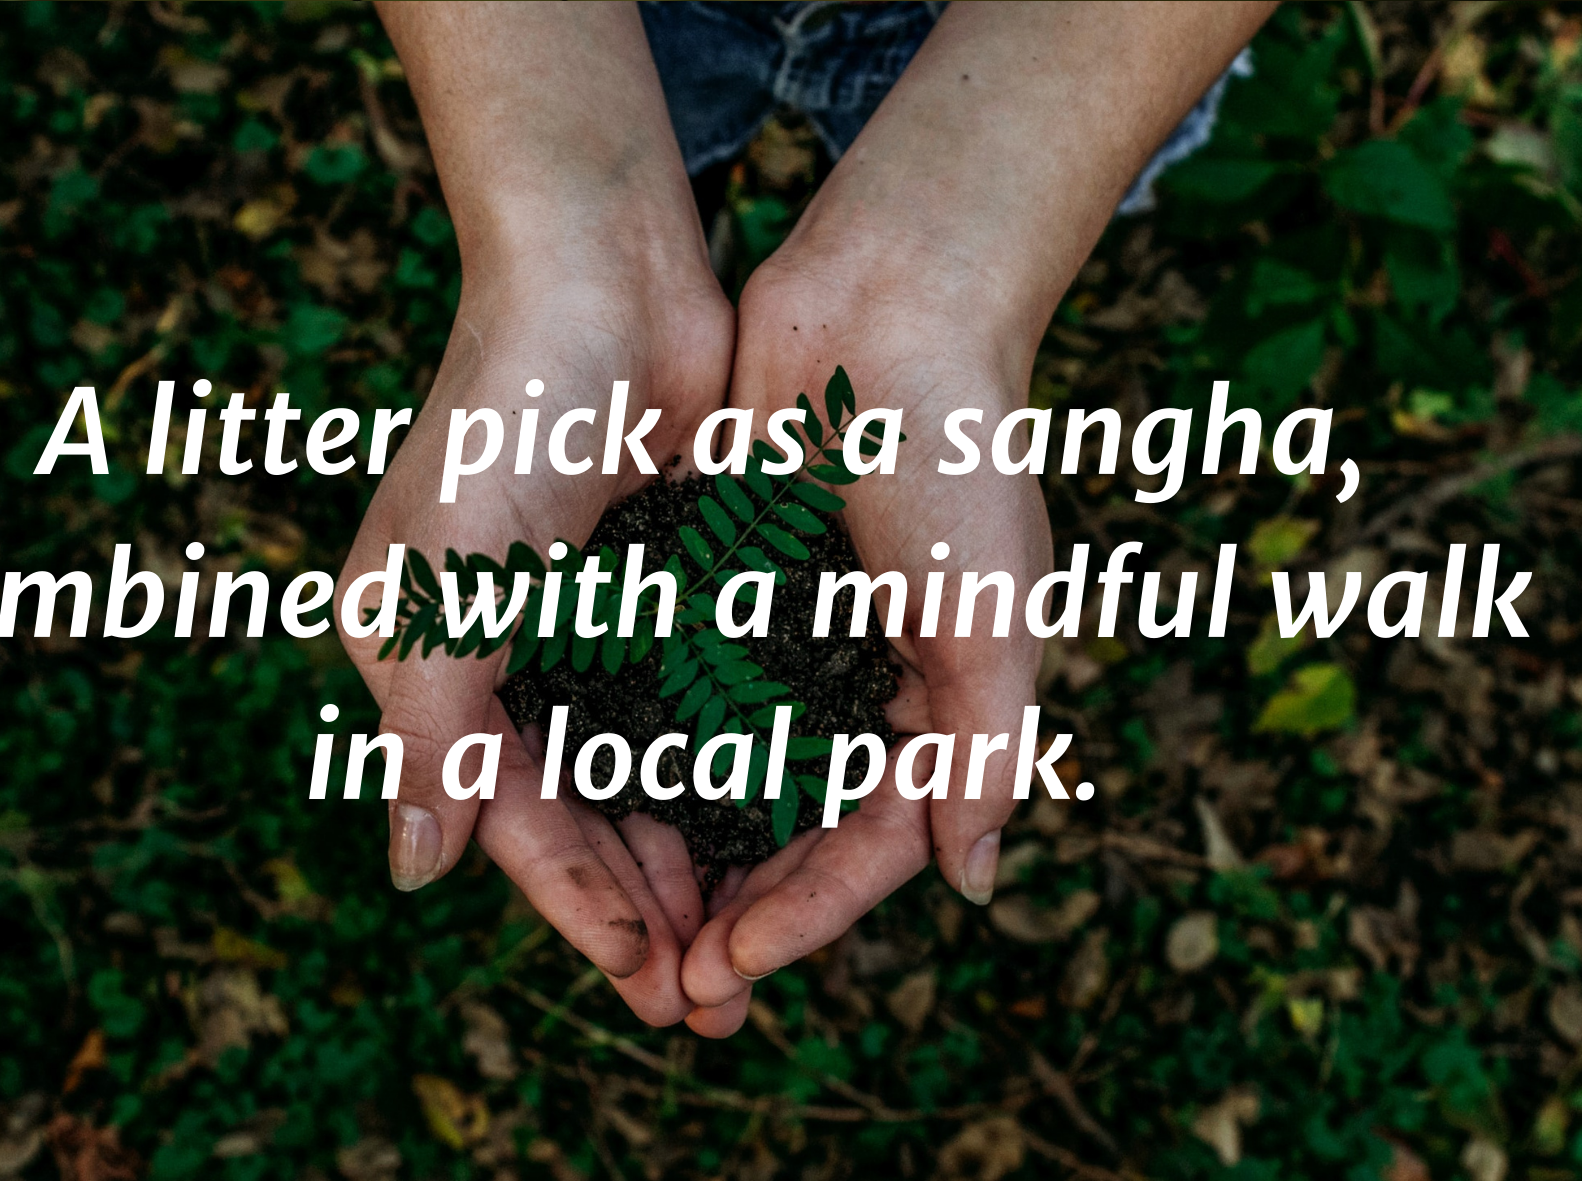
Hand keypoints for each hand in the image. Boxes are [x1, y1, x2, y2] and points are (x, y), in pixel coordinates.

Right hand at [337, 258, 730, 1024]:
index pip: (513, 817)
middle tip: (713, 998)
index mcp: (440, 666)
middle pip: (583, 815)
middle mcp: (514, 659)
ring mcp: (597, 626)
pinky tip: (779, 826)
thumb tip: (417, 873)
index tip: (648, 979)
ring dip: (694, 857)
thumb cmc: (505, 413)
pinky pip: (700, 708)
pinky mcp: (670, 591)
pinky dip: (731, 771)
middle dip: (645, 906)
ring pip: (648, 775)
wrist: (606, 276)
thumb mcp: (443, 582)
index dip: (578, 905)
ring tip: (752, 940)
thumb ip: (430, 728)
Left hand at [677, 250, 1051, 1034]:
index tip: (735, 962)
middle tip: (673, 989)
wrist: (886, 311)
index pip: (867, 842)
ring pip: (720, 777)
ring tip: (626, 927)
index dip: (808, 912)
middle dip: (736, 911)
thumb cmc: (961, 458)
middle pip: (786, 831)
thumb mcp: (995, 611)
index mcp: (927, 707)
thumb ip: (988, 746)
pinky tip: (586, 803)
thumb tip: (972, 883)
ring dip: (679, 854)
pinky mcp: (713, 590)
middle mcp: (849, 687)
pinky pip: (672, 690)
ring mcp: (777, 642)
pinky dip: (639, 750)